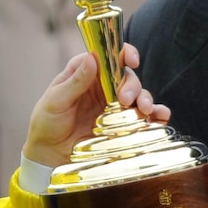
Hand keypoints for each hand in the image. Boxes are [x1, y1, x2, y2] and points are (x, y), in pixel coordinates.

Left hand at [22, 43, 169, 166]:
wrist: (48, 154)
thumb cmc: (46, 122)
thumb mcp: (55, 101)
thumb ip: (74, 81)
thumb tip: (91, 58)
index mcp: (86, 74)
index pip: (108, 56)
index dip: (122, 52)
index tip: (131, 59)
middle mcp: (103, 86)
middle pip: (126, 76)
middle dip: (132, 85)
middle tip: (126, 99)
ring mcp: (114, 106)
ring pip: (138, 95)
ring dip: (145, 98)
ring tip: (145, 109)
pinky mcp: (121, 124)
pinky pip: (143, 117)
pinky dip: (156, 115)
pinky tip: (161, 118)